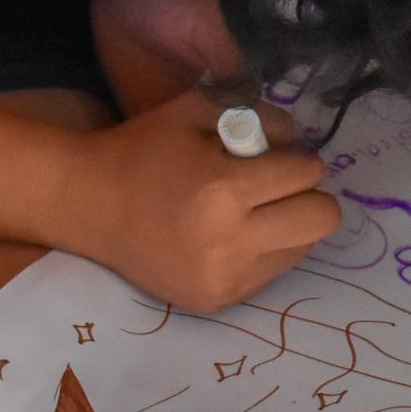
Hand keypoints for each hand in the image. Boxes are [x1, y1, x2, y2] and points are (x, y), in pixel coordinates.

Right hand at [67, 89, 341, 310]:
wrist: (87, 204)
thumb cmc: (145, 149)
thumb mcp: (201, 109)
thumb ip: (263, 118)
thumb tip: (304, 143)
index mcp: (224, 190)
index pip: (308, 173)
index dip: (297, 158)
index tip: (273, 157)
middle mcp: (229, 243)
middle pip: (322, 219)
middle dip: (307, 195)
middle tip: (275, 186)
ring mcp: (223, 280)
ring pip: (302, 249)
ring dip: (287, 225)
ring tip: (248, 212)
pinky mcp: (215, 302)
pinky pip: (271, 273)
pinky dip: (262, 251)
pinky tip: (226, 237)